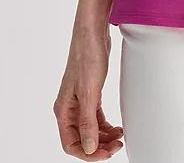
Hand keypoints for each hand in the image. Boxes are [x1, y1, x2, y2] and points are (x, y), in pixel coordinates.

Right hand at [53, 25, 124, 157]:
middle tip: (118, 146)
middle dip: (99, 146)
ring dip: (104, 137)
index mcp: (64, 111)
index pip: (71, 144)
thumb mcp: (90, 92)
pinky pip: (96, 118)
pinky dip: (105, 125)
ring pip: (90, 129)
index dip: (88, 153)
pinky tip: (117, 127)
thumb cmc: (88, 57)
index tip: (107, 153)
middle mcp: (69, 108)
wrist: (93, 32)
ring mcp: (80, 101)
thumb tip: (90, 149)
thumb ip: (88, 122)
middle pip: (81, 139)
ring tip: (120, 137)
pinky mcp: (90, 93)